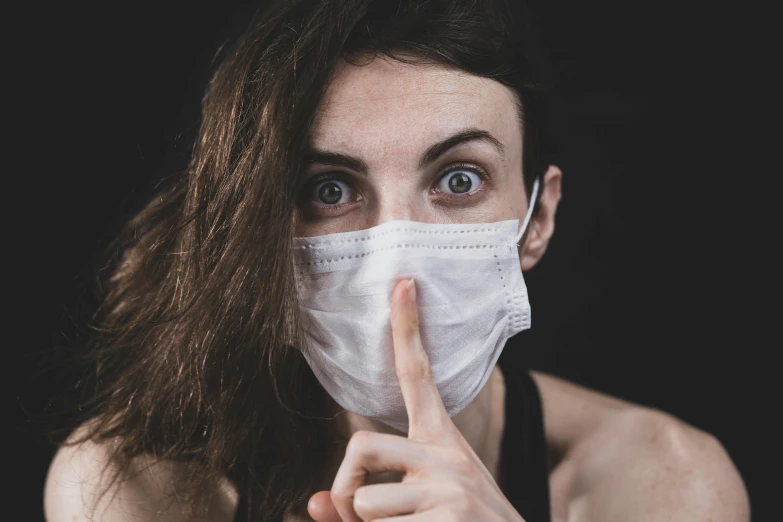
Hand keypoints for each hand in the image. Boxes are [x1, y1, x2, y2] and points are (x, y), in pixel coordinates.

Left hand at [308, 278, 524, 521]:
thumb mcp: (417, 505)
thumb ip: (363, 499)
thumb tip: (312, 503)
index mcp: (441, 440)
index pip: (419, 376)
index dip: (408, 330)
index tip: (404, 284)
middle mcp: (447, 454)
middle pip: (360, 447)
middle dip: (344, 488)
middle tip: (354, 514)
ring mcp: (449, 487)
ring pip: (364, 501)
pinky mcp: (447, 519)